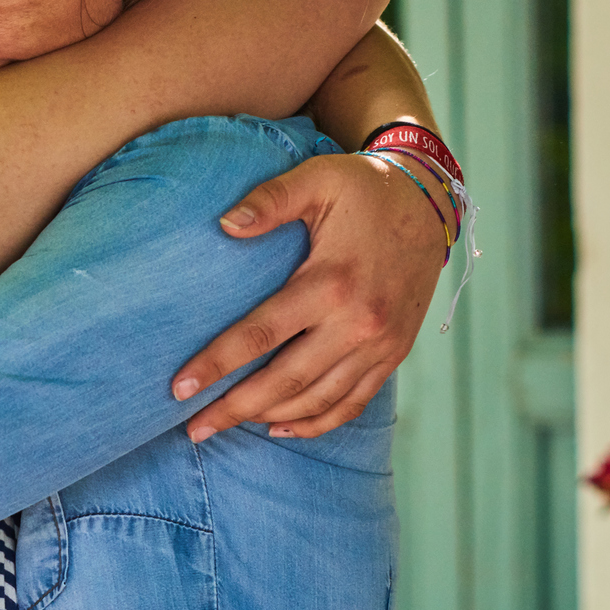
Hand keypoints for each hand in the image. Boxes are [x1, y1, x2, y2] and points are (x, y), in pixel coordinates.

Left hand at [171, 151, 447, 440]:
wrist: (430, 202)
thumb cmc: (363, 189)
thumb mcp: (316, 180)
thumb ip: (269, 201)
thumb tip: (224, 225)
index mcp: (331, 284)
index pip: (260, 335)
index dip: (216, 364)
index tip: (178, 388)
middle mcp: (359, 323)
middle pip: (285, 381)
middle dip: (234, 409)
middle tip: (192, 427)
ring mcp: (381, 344)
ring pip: (318, 400)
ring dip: (269, 419)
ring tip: (223, 427)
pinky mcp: (394, 353)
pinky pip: (354, 402)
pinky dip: (317, 422)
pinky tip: (281, 428)